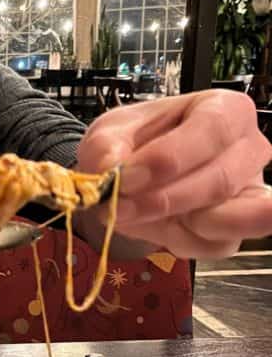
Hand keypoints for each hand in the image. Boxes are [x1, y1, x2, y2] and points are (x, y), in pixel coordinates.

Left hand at [76, 91, 271, 258]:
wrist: (131, 177)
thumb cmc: (133, 144)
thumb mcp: (109, 133)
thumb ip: (106, 147)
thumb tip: (109, 169)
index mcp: (227, 110)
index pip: (213, 130)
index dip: (168, 158)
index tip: (124, 178)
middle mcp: (250, 151)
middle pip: (220, 181)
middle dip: (161, 200)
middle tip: (115, 206)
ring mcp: (249, 195)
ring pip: (225, 221)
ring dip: (169, 225)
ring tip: (128, 215)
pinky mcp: (235, 232)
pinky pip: (211, 246)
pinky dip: (172, 240)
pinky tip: (149, 224)